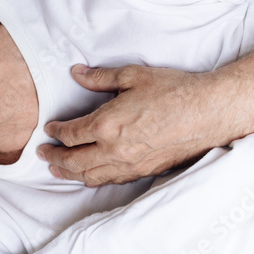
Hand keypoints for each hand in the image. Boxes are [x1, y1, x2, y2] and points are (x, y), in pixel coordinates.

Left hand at [37, 64, 249, 186]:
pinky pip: (113, 180)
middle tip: (43, 154)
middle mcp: (115, 150)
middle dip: (55, 158)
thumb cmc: (174, 90)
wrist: (210, 111)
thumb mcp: (133, 75)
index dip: (56, 133)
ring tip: (58, 170)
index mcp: (107, 124)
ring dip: (71, 174)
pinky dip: (96, 179)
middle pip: (74, 161)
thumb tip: (77, 73)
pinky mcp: (145, 171)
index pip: (70, 134)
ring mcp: (130, 164)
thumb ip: (100, 77)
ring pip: (91, 176)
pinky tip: (91, 176)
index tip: (49, 129)